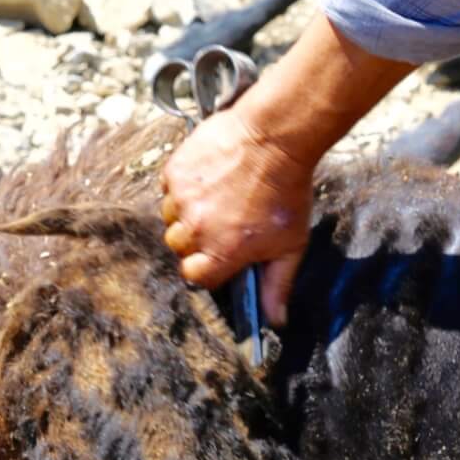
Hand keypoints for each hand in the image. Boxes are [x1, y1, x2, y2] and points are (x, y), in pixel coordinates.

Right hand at [158, 106, 312, 324]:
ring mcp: (182, 199)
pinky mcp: (174, 172)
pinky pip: (168, 189)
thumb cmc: (287, 192)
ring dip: (187, 213)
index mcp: (222, 253)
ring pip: (170, 218)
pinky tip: (210, 177)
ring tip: (216, 197)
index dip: (208, 267)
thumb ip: (278, 285)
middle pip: (180, 248)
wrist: (275, 137)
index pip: (195, 277)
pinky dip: (183, 187)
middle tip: (222, 221)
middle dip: (197, 240)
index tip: (220, 254)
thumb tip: (276, 322)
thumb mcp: (291, 244)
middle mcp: (196, 229)